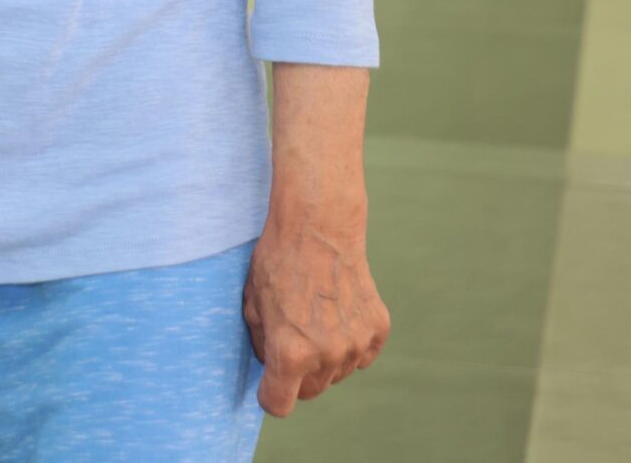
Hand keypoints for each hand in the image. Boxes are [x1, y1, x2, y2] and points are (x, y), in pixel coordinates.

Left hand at [243, 192, 390, 416]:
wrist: (318, 226)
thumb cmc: (277, 261)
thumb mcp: (252, 304)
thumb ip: (262, 343)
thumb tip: (271, 367)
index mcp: (290, 353)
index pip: (279, 404)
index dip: (269, 394)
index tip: (269, 381)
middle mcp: (326, 355)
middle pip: (310, 391)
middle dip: (297, 375)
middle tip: (290, 339)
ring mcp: (355, 343)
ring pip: (337, 374)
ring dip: (324, 359)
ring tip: (313, 319)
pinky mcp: (377, 329)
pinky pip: (362, 355)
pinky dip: (350, 343)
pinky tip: (337, 313)